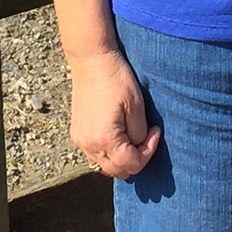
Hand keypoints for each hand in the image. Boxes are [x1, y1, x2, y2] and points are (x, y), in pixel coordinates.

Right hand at [69, 48, 161, 179]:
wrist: (91, 60)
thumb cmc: (115, 78)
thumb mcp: (136, 104)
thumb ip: (139, 132)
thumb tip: (140, 145)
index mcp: (106, 139)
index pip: (132, 165)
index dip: (148, 152)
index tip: (155, 132)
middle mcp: (89, 146)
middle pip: (117, 171)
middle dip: (135, 159)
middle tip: (145, 137)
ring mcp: (80, 141)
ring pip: (104, 166)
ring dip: (120, 159)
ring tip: (131, 137)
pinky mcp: (77, 134)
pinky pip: (94, 156)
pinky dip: (107, 152)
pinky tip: (117, 135)